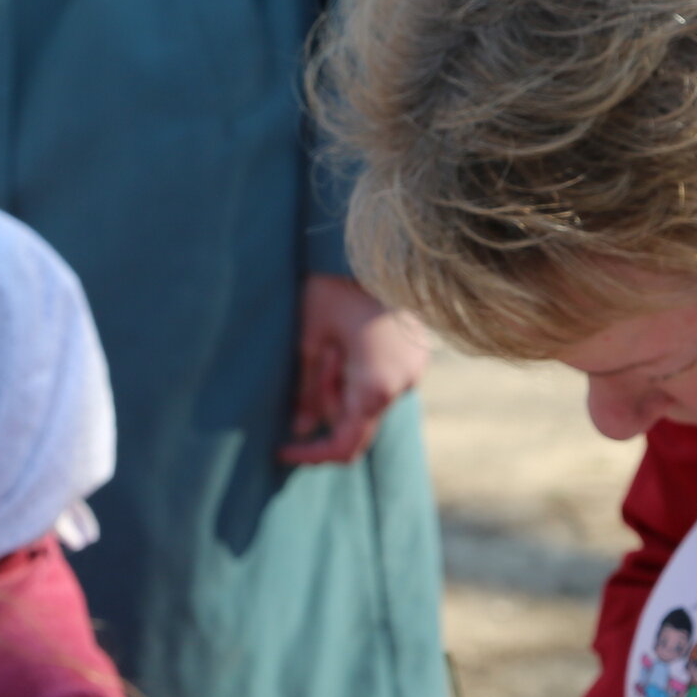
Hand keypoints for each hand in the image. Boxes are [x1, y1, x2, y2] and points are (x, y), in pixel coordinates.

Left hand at [281, 274, 429, 465]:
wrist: (380, 242)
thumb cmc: (337, 286)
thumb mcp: (311, 338)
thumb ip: (307, 390)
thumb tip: (300, 428)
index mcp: (375, 387)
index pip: (344, 445)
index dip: (311, 454)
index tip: (281, 449)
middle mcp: (402, 386)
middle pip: (356, 422)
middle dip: (326, 403)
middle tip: (312, 361)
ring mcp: (414, 372)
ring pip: (369, 402)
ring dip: (342, 386)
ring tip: (331, 340)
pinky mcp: (415, 357)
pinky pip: (382, 383)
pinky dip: (359, 375)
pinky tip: (347, 341)